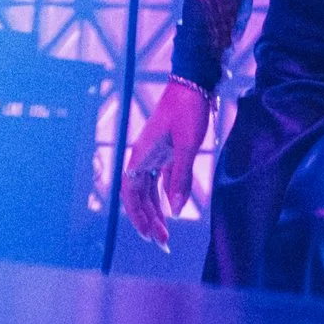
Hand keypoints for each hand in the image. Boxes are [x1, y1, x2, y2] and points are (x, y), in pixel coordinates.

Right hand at [120, 78, 212, 249]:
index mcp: (141, 155)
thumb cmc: (188, 110)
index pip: (130, 192)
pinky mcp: (165, 151)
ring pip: (149, 189)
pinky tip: (173, 209)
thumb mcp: (187, 145)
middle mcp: (143, 157)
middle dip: (148, 219)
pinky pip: (160, 179)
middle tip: (162, 241)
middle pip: (139, 195)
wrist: (193, 82)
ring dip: (156, 210)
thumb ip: (180, 177)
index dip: (136, 214)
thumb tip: (177, 209)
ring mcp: (154, 154)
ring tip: (166, 232)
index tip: (148, 234)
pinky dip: (164, 196)